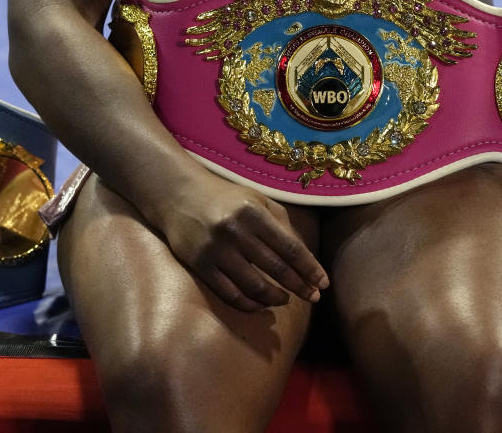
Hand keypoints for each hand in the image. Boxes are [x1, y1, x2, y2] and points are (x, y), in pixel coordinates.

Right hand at [149, 170, 328, 311]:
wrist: (178, 195)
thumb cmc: (226, 197)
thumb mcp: (257, 200)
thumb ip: (281, 223)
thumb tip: (304, 257)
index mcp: (254, 214)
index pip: (290, 248)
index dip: (309, 269)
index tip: (322, 283)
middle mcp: (236, 232)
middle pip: (276, 268)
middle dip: (299, 286)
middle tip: (313, 298)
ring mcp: (217, 251)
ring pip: (254, 285)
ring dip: (274, 298)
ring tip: (285, 300)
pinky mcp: (201, 266)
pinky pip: (229, 293)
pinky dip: (248, 303)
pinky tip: (260, 305)